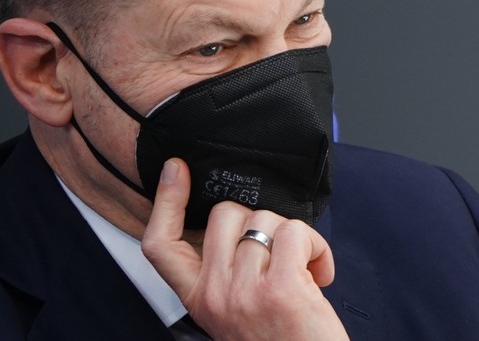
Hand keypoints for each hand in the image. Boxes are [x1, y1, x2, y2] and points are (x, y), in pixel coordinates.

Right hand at [142, 158, 347, 339]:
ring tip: (301, 268)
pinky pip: (295, 232)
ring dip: (292, 236)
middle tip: (275, 251)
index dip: (165, 200)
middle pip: (224, 214)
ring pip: (264, 219)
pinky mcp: (281, 290)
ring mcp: (245, 292)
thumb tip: (237, 220)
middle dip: (257, 219)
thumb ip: (223, 269)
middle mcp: (214, 294)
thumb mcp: (232, 309)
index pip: (161, 244)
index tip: (175, 170)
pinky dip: (315, 245)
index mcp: (198, 297)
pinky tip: (318, 271)